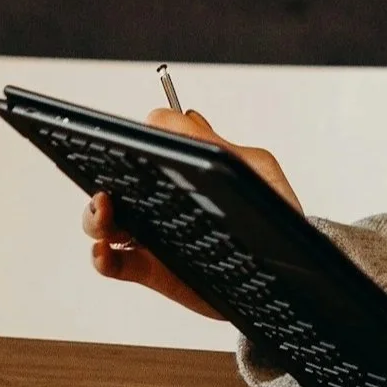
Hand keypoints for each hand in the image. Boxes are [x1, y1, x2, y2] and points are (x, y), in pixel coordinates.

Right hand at [80, 108, 304, 319]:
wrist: (291, 265)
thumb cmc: (275, 209)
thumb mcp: (255, 168)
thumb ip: (219, 145)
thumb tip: (182, 116)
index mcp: (182, 171)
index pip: (142, 151)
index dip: (129, 145)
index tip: (128, 145)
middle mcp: (160, 200)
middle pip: (113, 184)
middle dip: (99, 179)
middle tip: (107, 185)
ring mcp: (153, 235)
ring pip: (105, 223)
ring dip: (94, 216)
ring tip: (105, 212)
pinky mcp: (152, 270)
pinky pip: (114, 263)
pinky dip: (102, 258)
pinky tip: (105, 251)